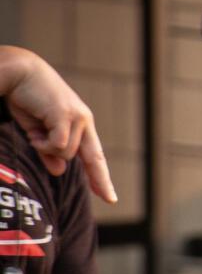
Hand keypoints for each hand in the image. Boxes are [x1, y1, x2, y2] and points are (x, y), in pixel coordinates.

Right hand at [1, 47, 117, 202]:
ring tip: (34, 133)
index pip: (94, 155)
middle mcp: (84, 121)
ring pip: (68, 152)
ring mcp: (78, 118)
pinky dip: (44, 144)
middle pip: (93, 158)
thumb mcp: (37, 131)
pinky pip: (59, 144)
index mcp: (80, 124)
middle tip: (112, 200)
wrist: (19, 73)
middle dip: (100, 180)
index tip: (110, 197)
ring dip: (47, 148)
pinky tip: (34, 133)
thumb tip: (60, 170)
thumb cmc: (27, 99)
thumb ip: (48, 150)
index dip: (101, 176)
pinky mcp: (67, 115)